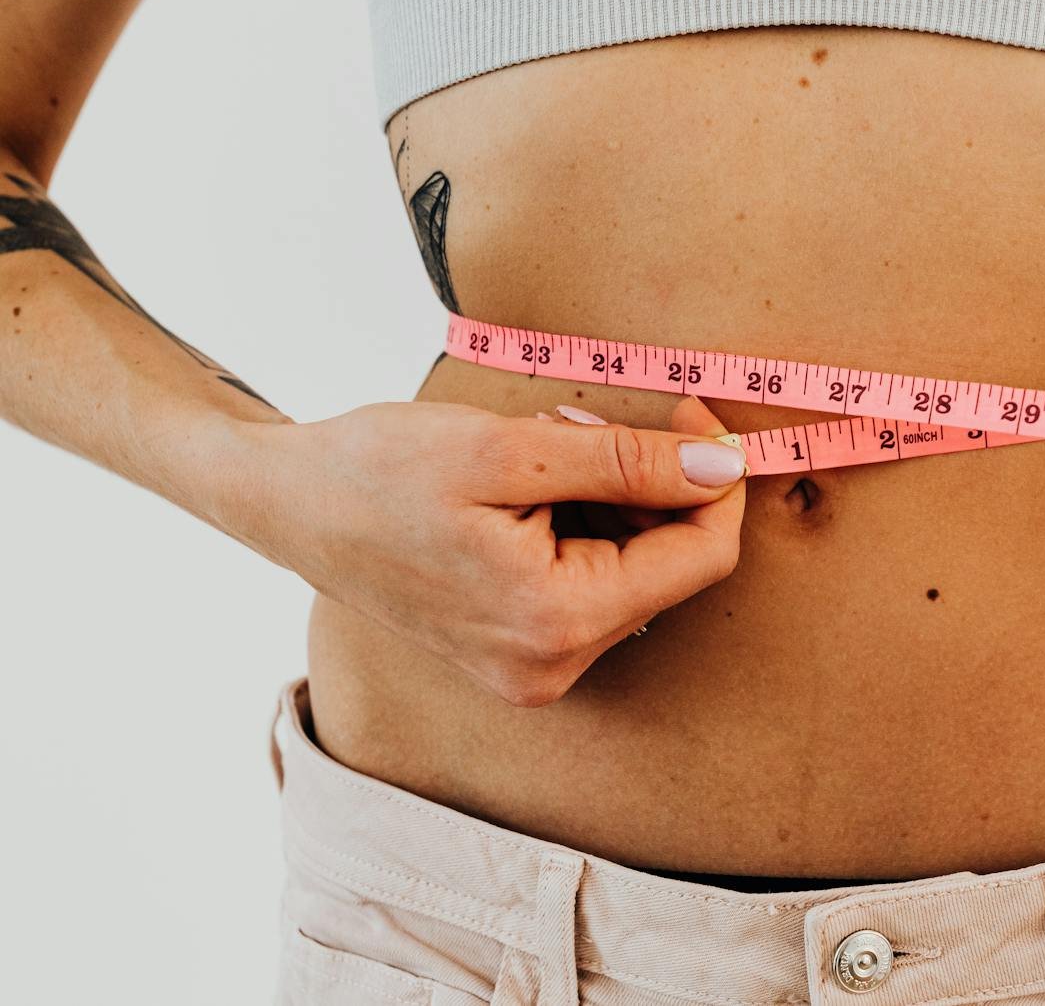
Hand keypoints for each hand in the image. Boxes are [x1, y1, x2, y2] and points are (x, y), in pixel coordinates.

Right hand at [237, 395, 745, 705]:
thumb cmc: (377, 470)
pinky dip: (585, 521)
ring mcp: (534, 665)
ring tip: (542, 448)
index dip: (715, 480)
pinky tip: (532, 484)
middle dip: (649, 482)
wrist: (284, 503)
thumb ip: (627, 462)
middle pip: (669, 566)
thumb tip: (726, 468)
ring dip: (613, 496)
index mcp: (555, 622)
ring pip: (634, 568)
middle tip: (581, 421)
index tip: (693, 413)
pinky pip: (593, 579)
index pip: (699, 559)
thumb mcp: (510, 449)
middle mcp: (552, 665)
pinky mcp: (520, 650)